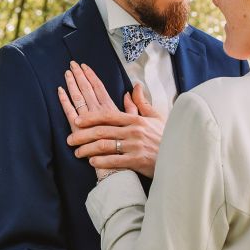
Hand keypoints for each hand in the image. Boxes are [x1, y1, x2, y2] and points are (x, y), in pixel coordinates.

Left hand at [58, 62, 165, 177]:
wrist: (179, 157)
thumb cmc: (167, 137)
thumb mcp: (156, 117)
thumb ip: (142, 103)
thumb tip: (134, 87)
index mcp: (135, 119)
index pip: (108, 116)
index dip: (90, 117)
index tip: (77, 120)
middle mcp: (133, 131)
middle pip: (101, 130)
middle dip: (82, 135)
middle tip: (70, 139)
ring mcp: (134, 146)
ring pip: (104, 145)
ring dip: (88, 149)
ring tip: (77, 152)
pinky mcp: (137, 161)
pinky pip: (114, 160)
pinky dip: (101, 161)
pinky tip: (92, 162)